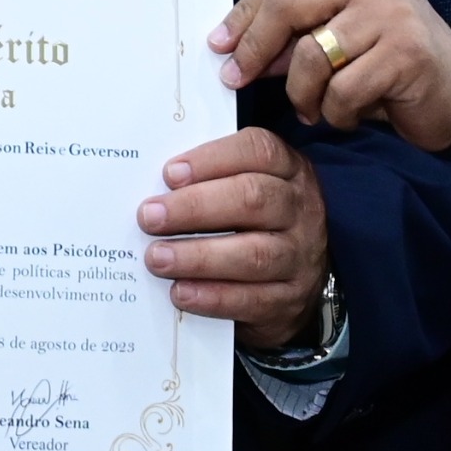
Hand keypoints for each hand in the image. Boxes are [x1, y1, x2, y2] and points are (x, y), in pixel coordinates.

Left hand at [137, 127, 329, 347]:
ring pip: (254, 254)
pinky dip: (213, 297)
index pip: (259, 151)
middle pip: (253, 199)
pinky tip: (180, 292)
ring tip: (157, 258)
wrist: (295, 279)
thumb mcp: (244, 187)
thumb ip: (209, 180)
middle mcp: (300, 209)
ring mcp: (301, 256)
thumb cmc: (254, 221)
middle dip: (195, 207)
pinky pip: (253, 299)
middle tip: (149, 217)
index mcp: (288, 170)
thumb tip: (152, 187)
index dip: (212, 159)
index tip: (169, 174)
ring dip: (198, 256)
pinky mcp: (291, 299)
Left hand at [215, 0, 450, 148]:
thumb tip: (231, 47)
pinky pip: (343, 90)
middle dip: (254, 47)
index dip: (243, 14)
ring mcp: (392, 13)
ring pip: (312, 55)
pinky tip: (348, 116)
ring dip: (302, 94)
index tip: (219, 47)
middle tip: (239, 79)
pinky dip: (336, 113)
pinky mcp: (407, 53)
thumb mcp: (337, 39)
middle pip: (286, 2)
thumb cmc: (389, 66)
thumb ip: (293, 36)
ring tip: (313, 109)